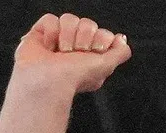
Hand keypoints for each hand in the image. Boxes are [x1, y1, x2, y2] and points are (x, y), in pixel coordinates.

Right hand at [14, 12, 131, 93]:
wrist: (49, 79)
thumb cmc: (74, 78)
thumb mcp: (106, 66)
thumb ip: (119, 53)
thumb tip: (122, 40)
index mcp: (93, 58)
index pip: (103, 33)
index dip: (101, 39)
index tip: (96, 51)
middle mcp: (77, 48)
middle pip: (88, 24)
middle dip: (84, 38)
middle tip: (77, 53)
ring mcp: (59, 40)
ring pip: (70, 19)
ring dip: (68, 36)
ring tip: (62, 52)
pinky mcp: (42, 34)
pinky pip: (51, 19)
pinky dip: (51, 33)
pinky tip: (49, 47)